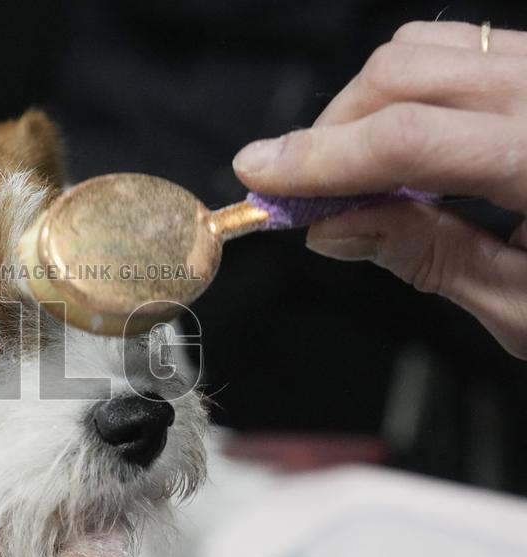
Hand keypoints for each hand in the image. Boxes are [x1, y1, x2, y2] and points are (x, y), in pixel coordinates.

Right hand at [232, 21, 526, 358]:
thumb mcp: (523, 306)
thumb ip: (423, 255)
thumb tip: (333, 224)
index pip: (413, 137)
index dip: (321, 157)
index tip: (260, 174)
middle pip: (406, 71)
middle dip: (333, 129)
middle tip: (300, 191)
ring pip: (428, 47)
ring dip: (366, 105)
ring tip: (352, 173)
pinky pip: (462, 51)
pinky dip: (408, 93)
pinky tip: (403, 149)